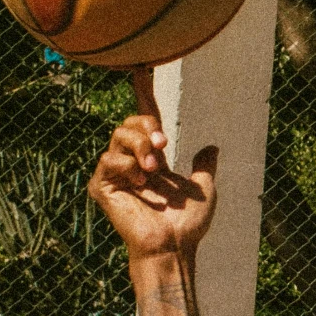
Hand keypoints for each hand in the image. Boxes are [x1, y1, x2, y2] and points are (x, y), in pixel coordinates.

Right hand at [87, 68, 218, 260]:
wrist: (174, 245)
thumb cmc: (188, 226)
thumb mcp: (204, 189)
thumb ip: (204, 166)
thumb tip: (212, 147)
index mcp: (153, 161)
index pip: (146, 122)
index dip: (144, 96)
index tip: (141, 70)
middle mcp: (131, 164)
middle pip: (129, 123)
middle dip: (147, 126)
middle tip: (164, 143)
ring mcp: (116, 175)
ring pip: (118, 136)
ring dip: (140, 146)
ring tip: (154, 168)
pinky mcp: (103, 188)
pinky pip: (107, 159)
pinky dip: (125, 165)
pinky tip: (140, 181)